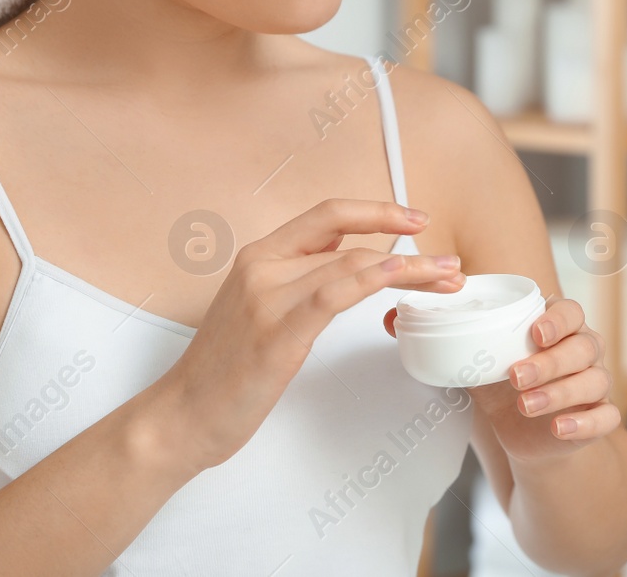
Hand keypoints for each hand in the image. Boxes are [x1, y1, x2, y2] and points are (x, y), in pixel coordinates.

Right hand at [157, 199, 464, 474]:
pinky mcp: (276, 333)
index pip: (325, 215)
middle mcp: (261, 266)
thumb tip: (343, 263)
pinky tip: (401, 279)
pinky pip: (332, 294)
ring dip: (408, 269)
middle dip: (402, 236)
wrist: (181, 415)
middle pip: (346, 235)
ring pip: (350, 262)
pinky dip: (373, 280)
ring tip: (444, 279)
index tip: (413, 220)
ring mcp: (266, 298)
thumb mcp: (257, 309)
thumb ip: (294, 281)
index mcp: (257, 256)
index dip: (374, 211)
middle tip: (446, 258)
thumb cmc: (222, 371)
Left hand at [454, 296, 620, 464]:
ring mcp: (597, 383)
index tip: (536, 333)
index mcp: (562, 328)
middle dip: (550, 362)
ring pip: (595, 381)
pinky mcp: (600, 416)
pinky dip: (585, 423)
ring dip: (560, 392)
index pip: (572, 312)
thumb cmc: (505, 386)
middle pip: (583, 347)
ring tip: (526, 405)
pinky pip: (607, 417)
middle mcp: (586, 351)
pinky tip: (559, 428)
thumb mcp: (485, 367)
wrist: (522, 432)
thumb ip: (465, 349)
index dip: (558, 320)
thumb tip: (417, 330)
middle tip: (516, 376)